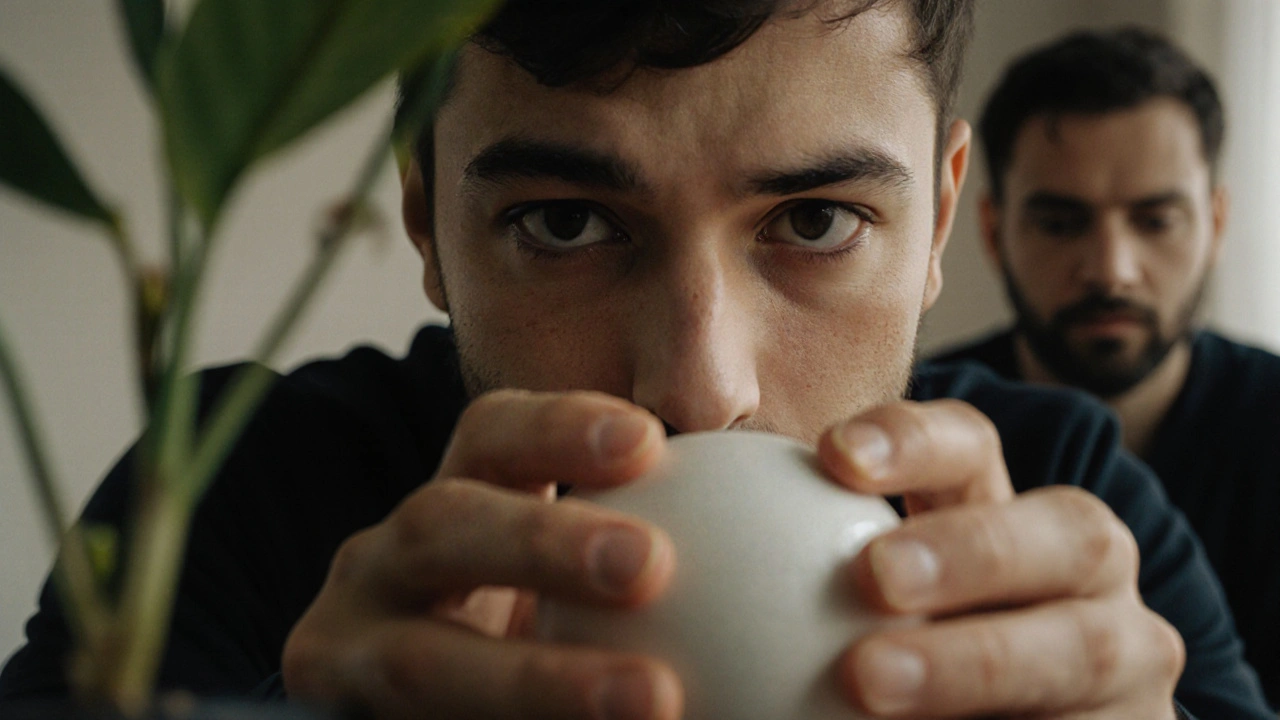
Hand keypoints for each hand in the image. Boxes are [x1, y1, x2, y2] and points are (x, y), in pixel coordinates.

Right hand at [282, 390, 682, 719]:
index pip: (496, 434)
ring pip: (420, 658)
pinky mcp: (335, 705)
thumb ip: (671, 560)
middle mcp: (392, 556)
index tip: (652, 442)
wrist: (445, 702)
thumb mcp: (600, 583)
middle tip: (648, 566)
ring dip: (533, 679)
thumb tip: (829, 543)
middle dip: (539, 538)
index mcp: (462, 498)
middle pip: (445, 522)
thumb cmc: (550, 626)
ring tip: (652, 702)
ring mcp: (352, 639)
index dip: (561, 427)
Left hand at [818, 399, 1185, 717]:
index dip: (913, 441)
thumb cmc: (915, 642)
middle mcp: (1087, 571)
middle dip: (973, 547)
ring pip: (1080, 644)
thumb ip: (795, 560)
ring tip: (872, 678)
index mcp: (1008, 511)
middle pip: (1065, 530)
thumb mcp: (866, 594)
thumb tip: (658, 541)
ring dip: (977, 660)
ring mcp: (1124, 654)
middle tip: (872, 576)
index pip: (972, 450)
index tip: (830, 458)